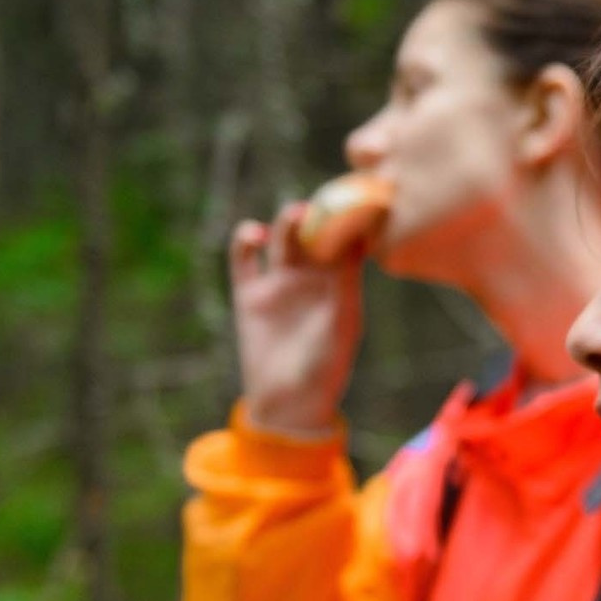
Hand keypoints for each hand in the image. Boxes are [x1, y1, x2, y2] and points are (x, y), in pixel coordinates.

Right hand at [232, 206, 363, 435]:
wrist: (289, 402)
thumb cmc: (326, 365)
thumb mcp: (343, 320)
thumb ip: (347, 280)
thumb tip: (356, 236)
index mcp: (341, 284)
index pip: (346, 240)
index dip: (347, 218)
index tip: (351, 198)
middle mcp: (312, 279)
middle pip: (313, 233)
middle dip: (317, 215)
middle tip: (319, 205)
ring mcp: (280, 284)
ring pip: (282, 239)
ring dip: (286, 221)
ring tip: (294, 216)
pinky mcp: (249, 294)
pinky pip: (244, 258)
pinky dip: (244, 240)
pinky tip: (252, 234)